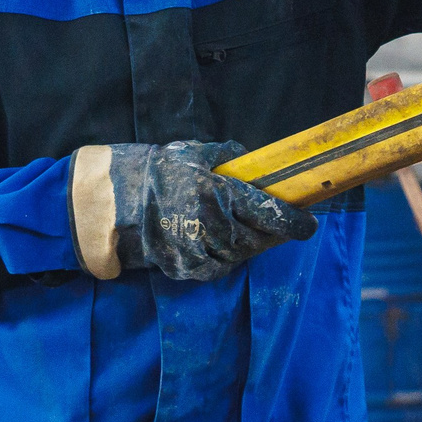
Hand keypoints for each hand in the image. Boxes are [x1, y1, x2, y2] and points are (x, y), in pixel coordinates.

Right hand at [82, 141, 315, 283]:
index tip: (309, 224)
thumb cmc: (156, 172)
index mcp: (215, 192)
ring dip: (252, 244)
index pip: (267, 211)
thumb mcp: (193, 153)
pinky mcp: (187, 269)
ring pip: (242, 255)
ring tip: (251, 229)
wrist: (112, 204)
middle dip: (274, 232)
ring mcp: (198, 250)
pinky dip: (229, 257)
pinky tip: (226, 242)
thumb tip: (257, 163)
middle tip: (282, 224)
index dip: (293, 221)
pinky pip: (221, 267)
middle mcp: (210, 224)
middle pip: (258, 237)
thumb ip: (228, 158)